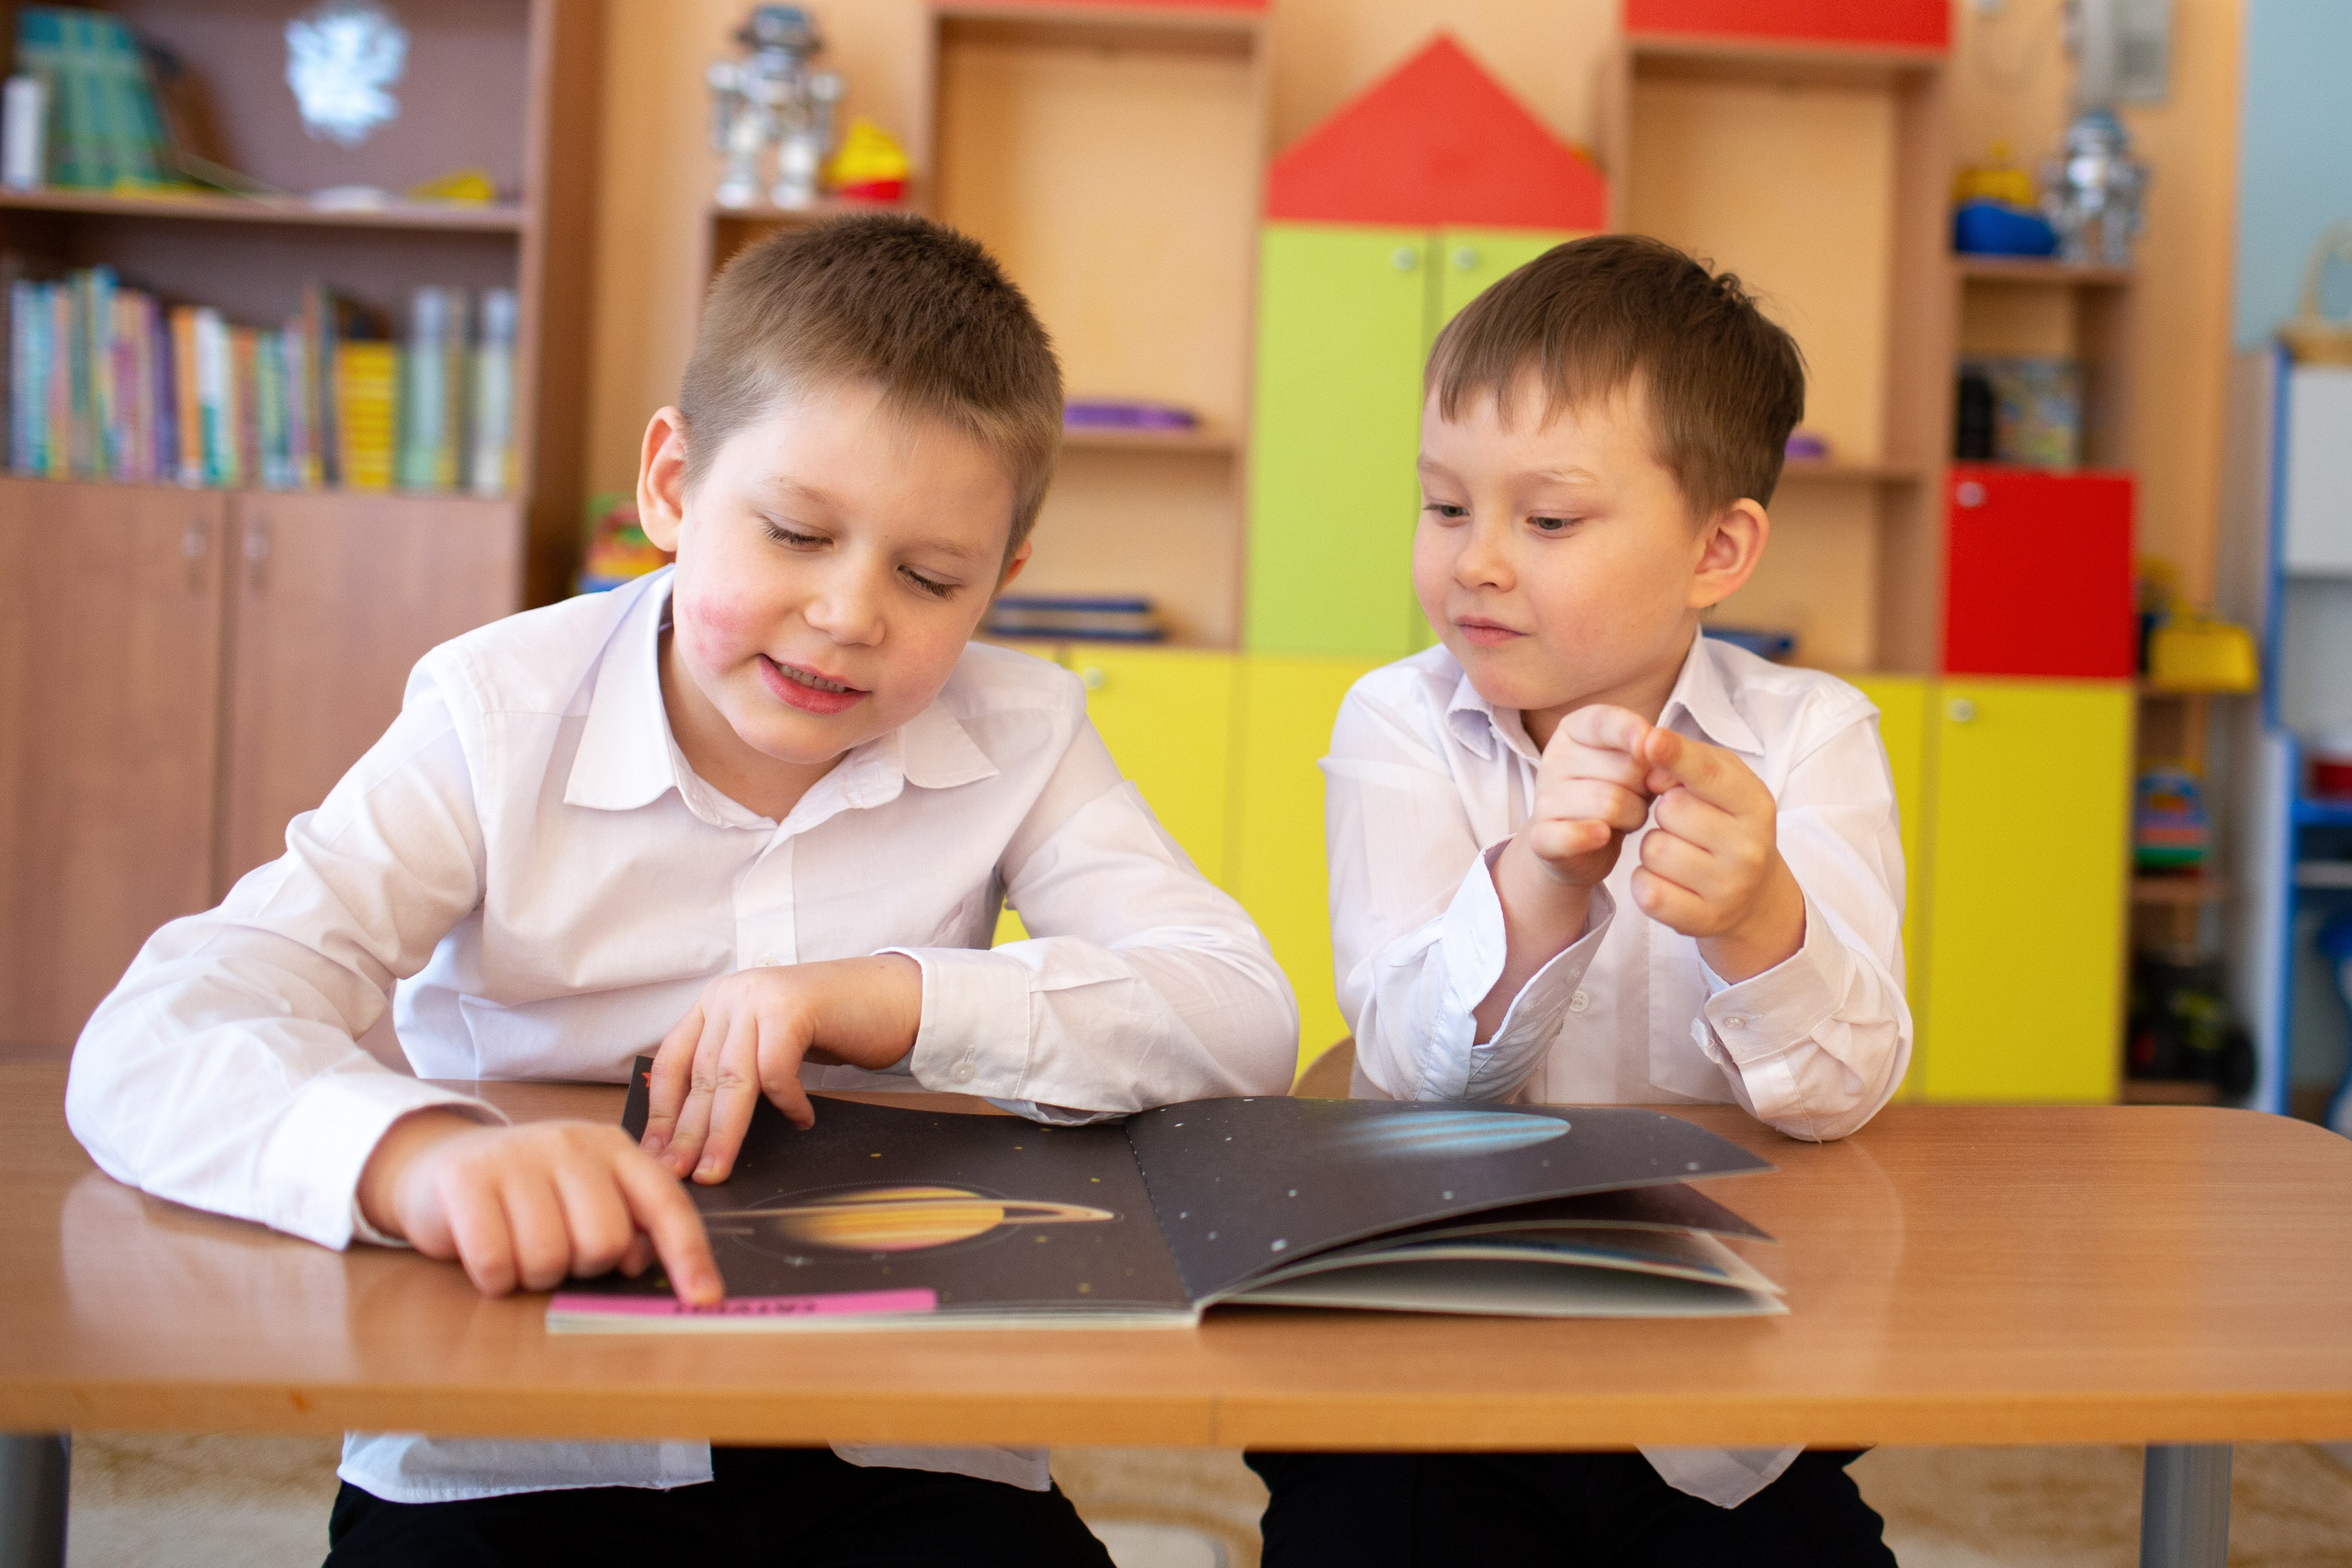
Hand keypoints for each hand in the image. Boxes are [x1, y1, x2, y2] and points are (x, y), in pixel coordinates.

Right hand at [356, 1110, 722, 1303]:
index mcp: (614, 1147)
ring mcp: (517, 1157)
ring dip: (533, 1275)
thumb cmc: (526, 1191)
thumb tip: (643, 1261)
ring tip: (518, 1248)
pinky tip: (487, 1252)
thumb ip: (626, 1221)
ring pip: (548, 1259)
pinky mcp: (466, 1180)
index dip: (689, 1255)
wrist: (437, 1163)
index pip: (666, 1203)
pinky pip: (496, 1263)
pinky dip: (494, 1277)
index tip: (704, 1299)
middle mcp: (571, 1144)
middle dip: (582, 1266)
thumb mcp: (584, 1194)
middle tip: (556, 1249)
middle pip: (604, 1242)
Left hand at [641, 955, 923, 1183]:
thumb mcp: (771, 1040)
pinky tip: (800, 1119)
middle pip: (700, 1075)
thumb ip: (736, 1064)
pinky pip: (776, 1071)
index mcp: (717, 1002)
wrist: (894, 995)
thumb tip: (697, 1127)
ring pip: (732, 1079)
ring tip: (717, 1168)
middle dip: (688, 1133)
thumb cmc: (836, 1024)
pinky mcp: (792, 1007)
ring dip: (724, 1132)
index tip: (656, 1153)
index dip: (662, 1111)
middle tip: (678, 1174)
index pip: (673, 1060)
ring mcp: (760, 997)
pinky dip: (787, 1102)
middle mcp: (731, 994)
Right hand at [1521, 703, 1658, 888]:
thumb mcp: (1639, 763)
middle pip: (1624, 769)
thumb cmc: (1619, 791)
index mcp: (1575, 729)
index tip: (1650, 741)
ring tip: (1627, 818)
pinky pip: (1569, 836)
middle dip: (1646, 789)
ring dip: (1634, 817)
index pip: (1604, 722)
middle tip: (1638, 796)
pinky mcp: (1542, 837)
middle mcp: (1555, 758)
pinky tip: (1601, 836)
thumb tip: (1662, 767)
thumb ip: (1653, 754)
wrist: (1582, 845)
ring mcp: (1544, 798)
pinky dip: (1589, 837)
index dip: (1631, 731)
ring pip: (1610, 805)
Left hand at [1630, 727, 1804, 981]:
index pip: (1708, 775)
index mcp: (1756, 806)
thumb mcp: (1726, 785)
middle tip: (1686, 826)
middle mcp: (1748, 850)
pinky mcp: (1702, 921)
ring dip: (1653, 848)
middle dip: (1664, 812)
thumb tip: (1650, 766)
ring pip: (1653, 851)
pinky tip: (1668, 880)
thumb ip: (1692, 763)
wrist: (1755, 898)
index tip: (1648, 739)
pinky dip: (1646, 881)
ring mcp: (1728, 889)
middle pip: (1670, 811)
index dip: (1675, 755)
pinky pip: (1646, 890)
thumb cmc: (1729, 826)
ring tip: (1679, 852)